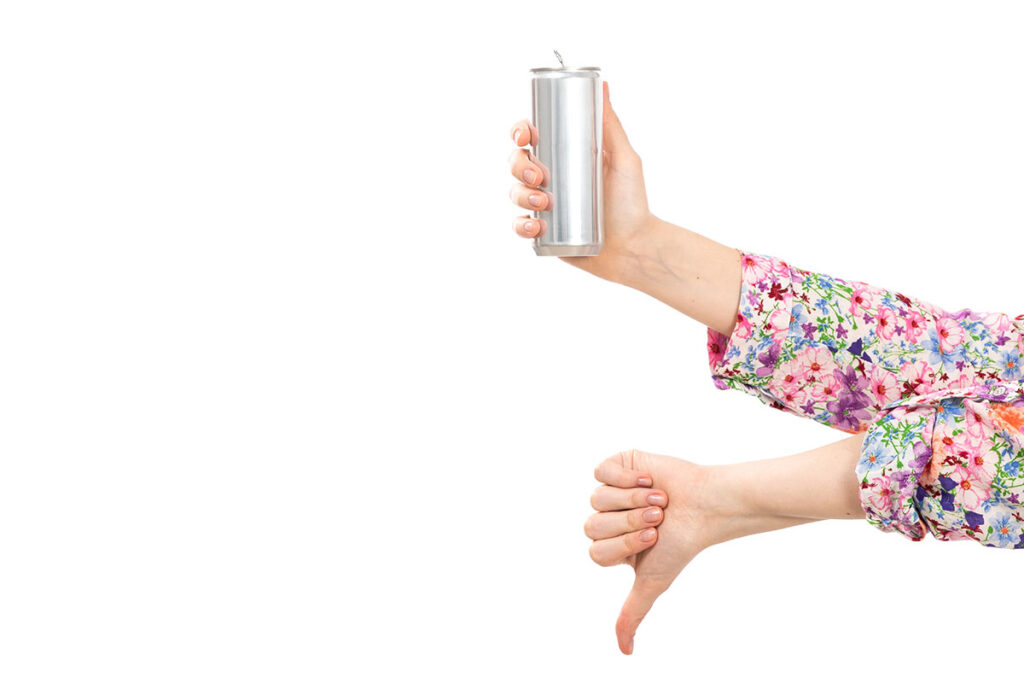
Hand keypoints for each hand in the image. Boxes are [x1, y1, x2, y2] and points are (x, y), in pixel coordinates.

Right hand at [507, 81, 656, 283]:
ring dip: (520, 194)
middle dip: (518, 166)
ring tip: (544, 203)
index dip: (519, 132)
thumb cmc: (632, 203)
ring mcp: (544, 207)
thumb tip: (604, 85)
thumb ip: (611, 125)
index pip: (532, 138)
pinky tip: (535, 226)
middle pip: (516, 163)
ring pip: (514, 193)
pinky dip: (521, 225)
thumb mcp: (624, 159)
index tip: (525, 136)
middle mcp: (550, 179)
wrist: (635, 246)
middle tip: (538, 176)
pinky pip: (519, 226)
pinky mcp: (542, 234)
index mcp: (565, 157)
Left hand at [587, 450, 715, 654]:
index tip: (654, 538)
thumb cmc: (682, 543)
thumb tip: (625, 653)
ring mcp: (612, 490)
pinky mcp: (618, 464)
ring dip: (632, 498)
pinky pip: (602, 471)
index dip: (624, 544)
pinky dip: (626, 477)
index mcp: (613, 546)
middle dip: (629, 521)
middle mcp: (609, 518)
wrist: (706, 505)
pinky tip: (649, 480)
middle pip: (593, 525)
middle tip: (657, 517)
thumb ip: (632, 613)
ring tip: (659, 498)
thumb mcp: (653, 582)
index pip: (595, 551)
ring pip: (597, 498)